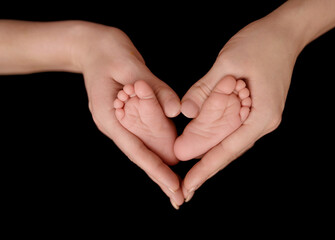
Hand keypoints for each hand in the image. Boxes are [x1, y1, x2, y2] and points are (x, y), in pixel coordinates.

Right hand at [75, 22, 183, 206]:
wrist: (90, 44)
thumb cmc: (106, 51)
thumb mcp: (129, 65)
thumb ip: (153, 88)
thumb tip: (176, 112)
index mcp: (109, 117)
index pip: (136, 150)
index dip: (156, 170)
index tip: (173, 187)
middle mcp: (114, 124)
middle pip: (140, 155)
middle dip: (159, 177)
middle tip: (179, 199)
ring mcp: (119, 121)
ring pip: (142, 149)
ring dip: (159, 167)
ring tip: (176, 186)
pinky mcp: (127, 114)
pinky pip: (143, 135)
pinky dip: (157, 149)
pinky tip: (168, 158)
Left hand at [179, 17, 301, 200]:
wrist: (284, 32)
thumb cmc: (261, 43)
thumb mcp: (228, 63)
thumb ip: (206, 89)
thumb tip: (186, 113)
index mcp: (262, 115)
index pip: (228, 149)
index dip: (206, 169)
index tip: (189, 186)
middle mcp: (264, 121)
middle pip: (231, 151)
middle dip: (207, 170)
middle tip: (184, 189)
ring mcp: (262, 116)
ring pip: (232, 142)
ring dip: (212, 157)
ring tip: (192, 174)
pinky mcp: (257, 109)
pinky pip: (235, 130)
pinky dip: (218, 141)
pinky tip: (206, 148)